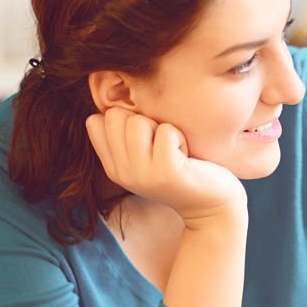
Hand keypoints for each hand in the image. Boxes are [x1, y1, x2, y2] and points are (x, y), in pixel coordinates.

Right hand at [85, 108, 245, 227]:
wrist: (212, 206)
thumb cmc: (183, 172)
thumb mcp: (145, 158)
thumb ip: (125, 136)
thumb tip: (110, 100)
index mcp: (114, 167)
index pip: (94, 121)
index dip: (123, 118)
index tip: (146, 139)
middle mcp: (122, 173)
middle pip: (115, 115)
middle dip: (143, 121)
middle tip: (163, 145)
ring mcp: (142, 174)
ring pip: (138, 121)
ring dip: (162, 129)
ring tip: (174, 151)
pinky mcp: (166, 171)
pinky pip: (166, 130)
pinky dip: (180, 137)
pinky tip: (187, 157)